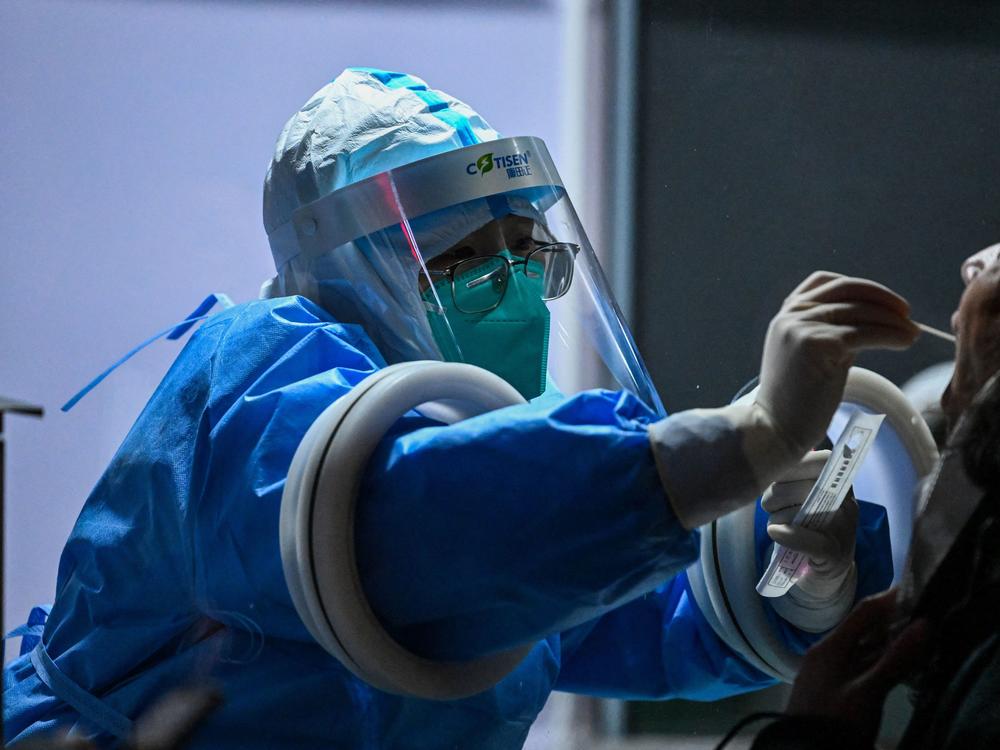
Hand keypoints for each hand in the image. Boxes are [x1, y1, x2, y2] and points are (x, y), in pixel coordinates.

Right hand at [757, 273, 917, 461]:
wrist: (776, 428)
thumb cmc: (797, 399)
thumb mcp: (811, 354)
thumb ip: (831, 332)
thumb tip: (874, 320)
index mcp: (787, 314)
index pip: (827, 281)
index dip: (862, 288)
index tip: (887, 303)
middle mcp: (791, 314)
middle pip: (847, 290)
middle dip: (883, 299)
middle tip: (907, 314)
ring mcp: (801, 327)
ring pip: (860, 311)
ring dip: (894, 320)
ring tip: (913, 334)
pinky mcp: (816, 344)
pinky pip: (865, 333)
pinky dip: (891, 335)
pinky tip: (905, 342)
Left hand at [763, 450, 858, 631]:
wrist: (828, 573)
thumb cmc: (810, 527)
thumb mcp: (806, 497)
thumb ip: (794, 476)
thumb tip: (770, 451)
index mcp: (841, 482)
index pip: (819, 460)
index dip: (789, 466)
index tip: (775, 477)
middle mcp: (846, 502)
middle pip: (797, 487)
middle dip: (773, 497)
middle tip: (771, 507)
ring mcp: (843, 529)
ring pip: (795, 513)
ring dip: (775, 519)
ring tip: (778, 524)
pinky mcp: (833, 554)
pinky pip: (804, 538)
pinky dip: (787, 535)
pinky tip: (776, 533)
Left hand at [786, 590, 929, 744]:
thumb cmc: (836, 718)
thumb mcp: (868, 691)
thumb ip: (895, 659)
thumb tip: (924, 624)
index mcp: (829, 647)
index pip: (862, 613)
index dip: (889, 600)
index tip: (916, 591)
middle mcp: (826, 654)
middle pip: (862, 631)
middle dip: (891, 624)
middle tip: (923, 617)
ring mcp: (827, 672)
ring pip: (861, 651)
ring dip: (887, 645)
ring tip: (916, 640)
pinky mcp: (832, 690)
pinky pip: (859, 667)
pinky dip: (879, 663)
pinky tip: (896, 667)